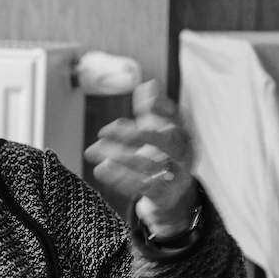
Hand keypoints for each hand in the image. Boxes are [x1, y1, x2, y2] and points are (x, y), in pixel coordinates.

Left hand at [84, 79, 197, 235]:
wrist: (173, 192)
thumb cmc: (163, 152)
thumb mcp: (159, 128)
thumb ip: (152, 108)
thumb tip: (148, 84)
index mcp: (183, 132)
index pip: (177, 116)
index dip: (161, 108)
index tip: (144, 102)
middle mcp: (184, 153)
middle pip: (165, 142)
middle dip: (134, 135)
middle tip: (104, 131)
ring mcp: (176, 174)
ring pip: (149, 165)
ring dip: (119, 158)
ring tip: (94, 152)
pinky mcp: (164, 193)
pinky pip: (143, 186)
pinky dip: (120, 178)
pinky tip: (102, 170)